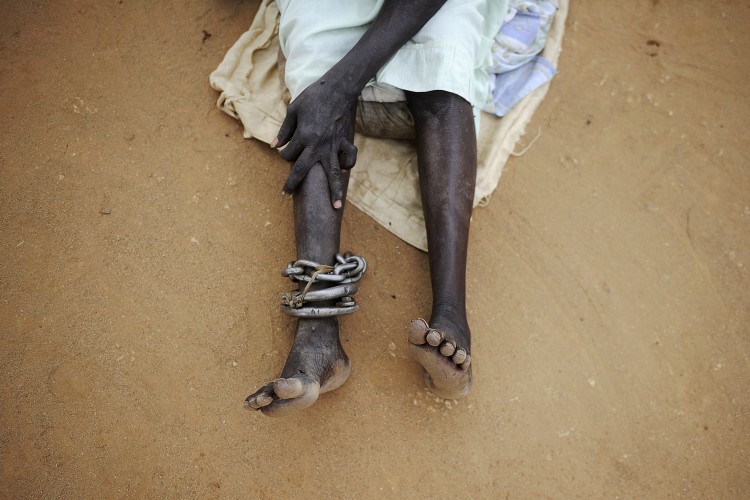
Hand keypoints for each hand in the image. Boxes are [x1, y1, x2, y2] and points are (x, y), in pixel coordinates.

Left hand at [272, 77, 358, 208]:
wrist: (339, 88)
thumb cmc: (314, 97)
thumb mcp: (294, 110)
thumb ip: (285, 130)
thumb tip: (275, 146)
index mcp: (304, 136)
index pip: (288, 154)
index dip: (283, 155)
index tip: (284, 152)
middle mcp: (318, 145)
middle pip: (304, 170)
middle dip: (294, 184)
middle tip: (288, 195)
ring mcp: (334, 146)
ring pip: (332, 173)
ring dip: (334, 191)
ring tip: (336, 207)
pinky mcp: (345, 141)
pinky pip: (349, 157)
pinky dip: (348, 164)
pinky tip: (344, 171)